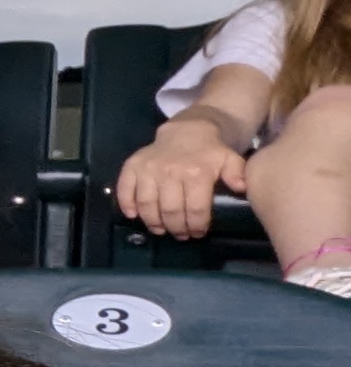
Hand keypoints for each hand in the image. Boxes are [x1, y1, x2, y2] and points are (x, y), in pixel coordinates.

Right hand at [115, 117, 250, 239]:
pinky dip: (127, 205)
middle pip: (170, 210)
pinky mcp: (132, 166)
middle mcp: (169, 171)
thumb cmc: (210, 151)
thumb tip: (241, 188)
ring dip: (153, 222)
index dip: (197, 225)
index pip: (195, 208)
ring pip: (147, 204)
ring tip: (161, 230)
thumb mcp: (230, 159)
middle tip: (181, 235)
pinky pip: (125, 189)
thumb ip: (237, 174)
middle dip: (176, 228)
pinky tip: (134, 216)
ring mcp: (148, 169)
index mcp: (195, 172)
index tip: (198, 233)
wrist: (187, 130)